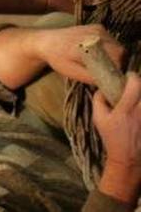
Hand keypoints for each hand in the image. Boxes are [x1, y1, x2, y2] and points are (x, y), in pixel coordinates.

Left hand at [33, 24, 124, 85]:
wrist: (45, 42)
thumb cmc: (57, 59)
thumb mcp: (73, 72)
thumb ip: (92, 77)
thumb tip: (109, 82)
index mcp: (90, 44)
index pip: (117, 56)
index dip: (116, 67)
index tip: (108, 75)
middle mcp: (96, 33)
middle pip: (119, 51)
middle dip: (115, 62)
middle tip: (103, 71)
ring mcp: (98, 28)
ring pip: (116, 45)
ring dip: (112, 55)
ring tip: (97, 62)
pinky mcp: (96, 26)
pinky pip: (110, 40)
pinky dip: (107, 48)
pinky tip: (95, 53)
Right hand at [94, 73, 140, 203]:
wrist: (127, 156)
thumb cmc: (111, 137)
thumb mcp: (98, 119)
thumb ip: (98, 101)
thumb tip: (101, 89)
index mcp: (126, 109)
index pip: (135, 85)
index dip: (132, 77)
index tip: (128, 77)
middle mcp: (140, 112)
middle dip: (139, 85)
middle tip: (134, 87)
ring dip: (140, 96)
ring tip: (135, 99)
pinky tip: (136, 110)